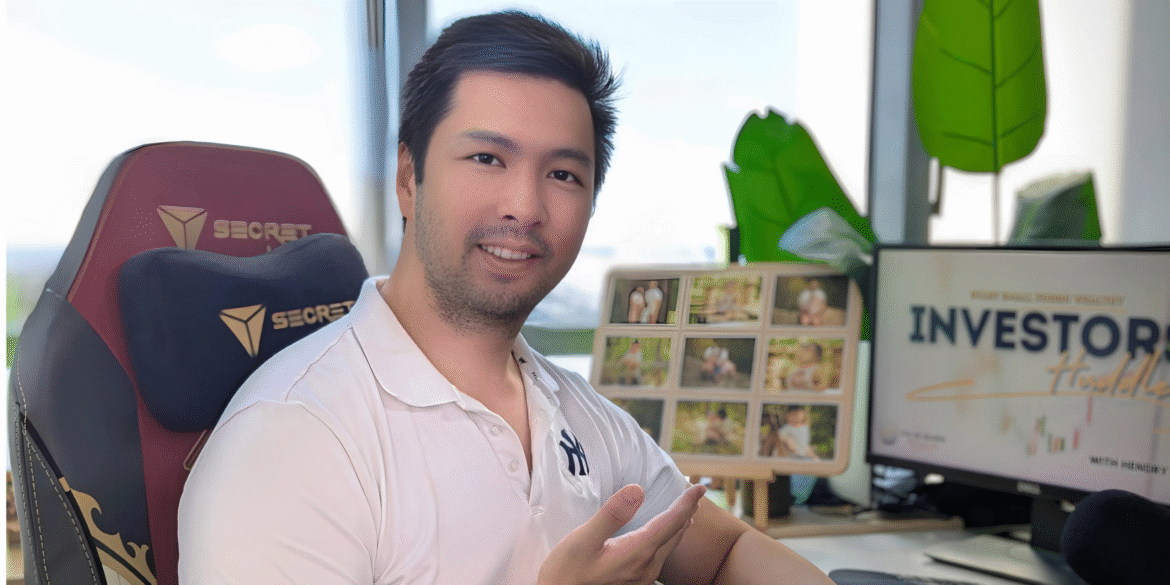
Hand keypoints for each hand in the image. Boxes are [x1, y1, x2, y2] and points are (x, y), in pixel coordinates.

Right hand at [537, 483, 706, 584]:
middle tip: (695, 495)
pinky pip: (659, 556)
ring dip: (677, 526)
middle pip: (674, 534)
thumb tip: (637, 489)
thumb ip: (612, 515)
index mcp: (638, 552)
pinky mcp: (634, 583)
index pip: (671, 521)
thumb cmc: (566, 573)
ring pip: (668, 547)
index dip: (687, 502)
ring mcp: (642, 578)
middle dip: (686, 512)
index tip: (701, 486)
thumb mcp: (583, 540)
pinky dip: (666, 539)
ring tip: (684, 512)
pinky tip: (661, 537)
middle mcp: (646, 567)